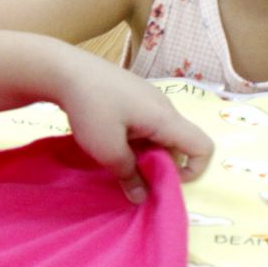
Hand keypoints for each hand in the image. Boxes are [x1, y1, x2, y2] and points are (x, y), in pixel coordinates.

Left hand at [55, 58, 212, 202]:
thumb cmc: (90, 108)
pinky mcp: (132, 94)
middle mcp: (163, 106)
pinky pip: (145, 122)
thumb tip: (141, 197)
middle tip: (130, 172)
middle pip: (179, 142)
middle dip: (161, 164)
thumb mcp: (107, 149)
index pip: (203, 147)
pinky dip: (135, 137)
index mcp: (165, 118)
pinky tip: (109, 138)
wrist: (64, 69)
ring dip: (145, 151)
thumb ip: (128, 174)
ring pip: (159, 133)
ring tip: (116, 156)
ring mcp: (147, 97)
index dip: (193, 170)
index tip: (163, 181)